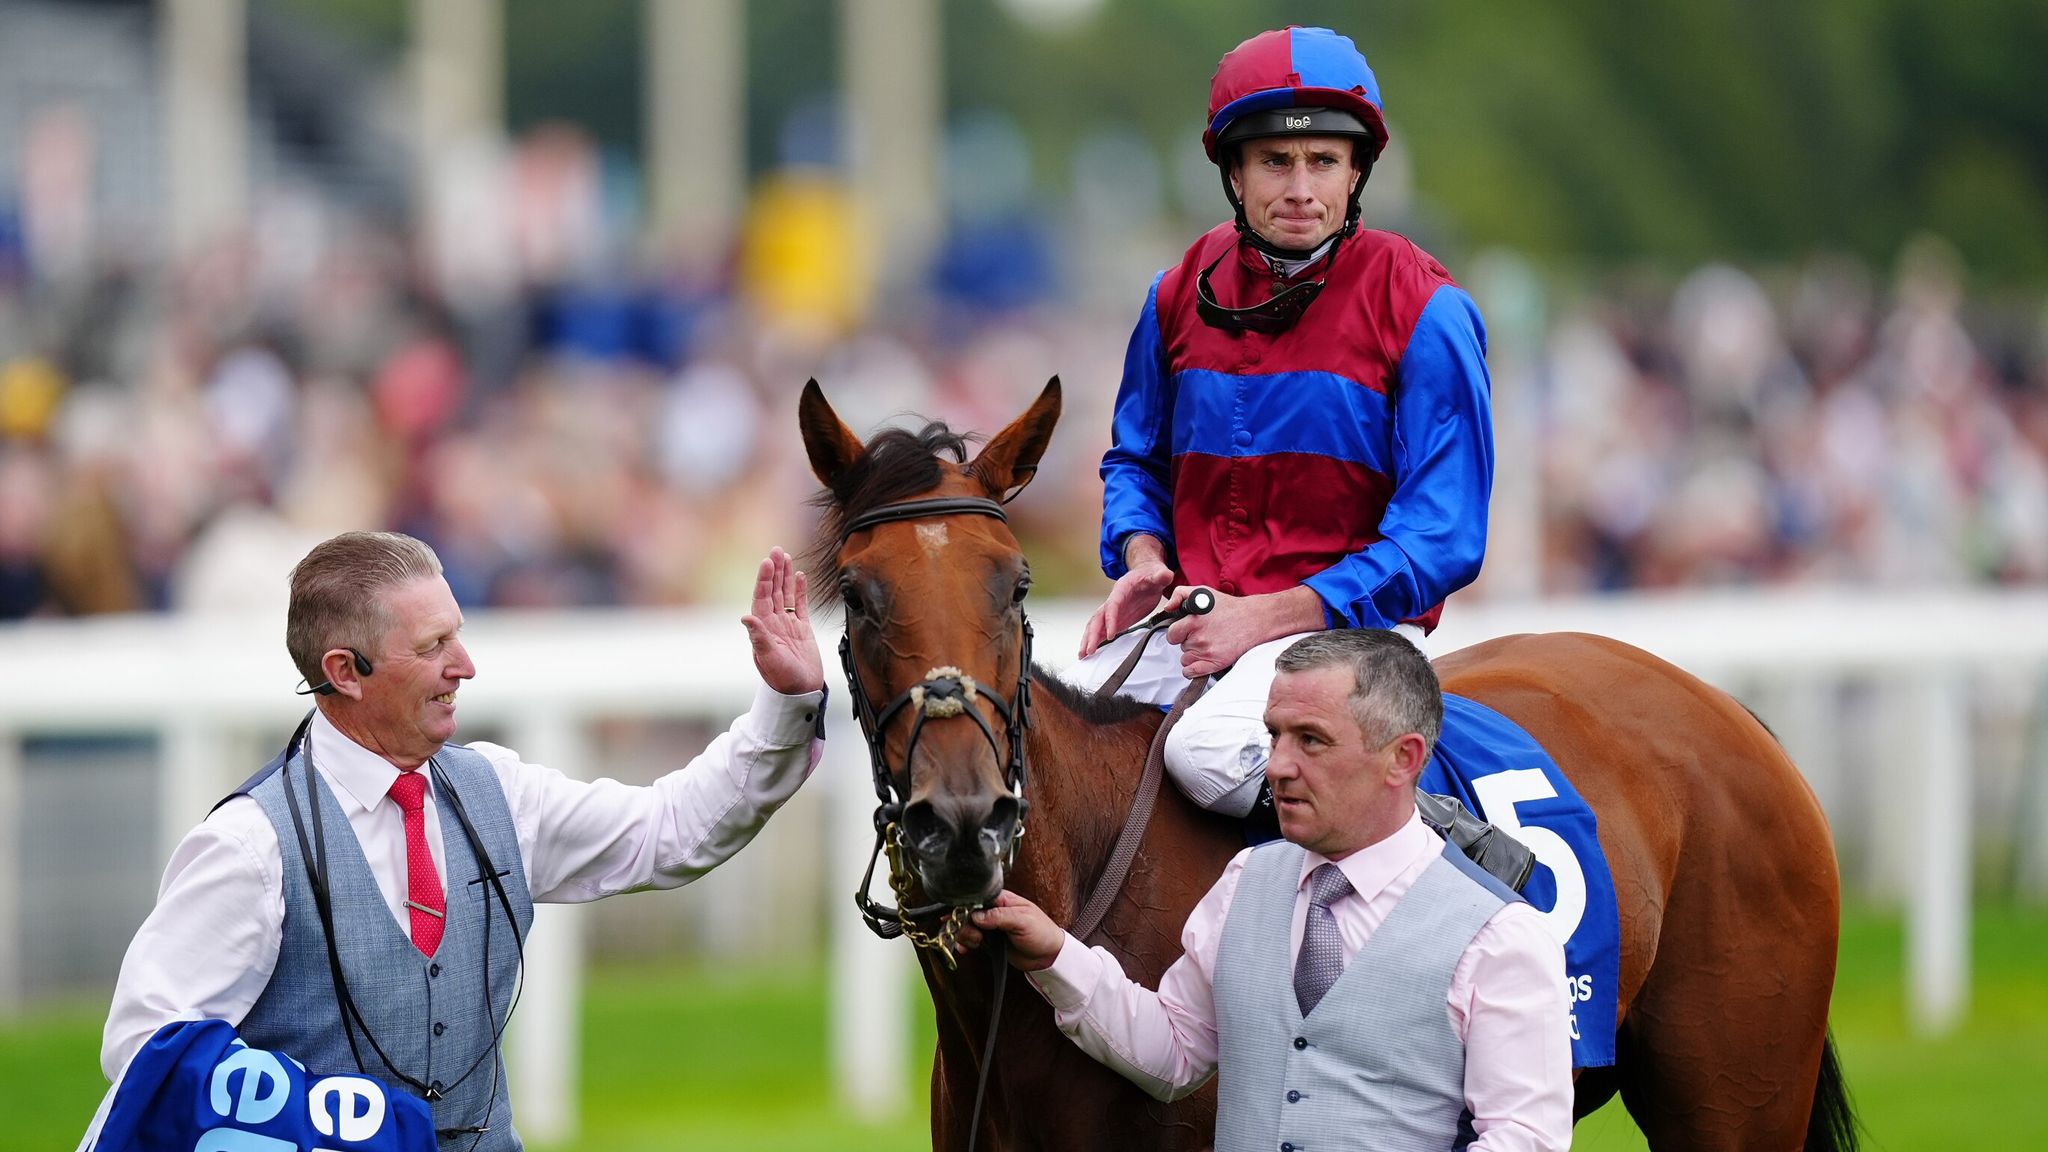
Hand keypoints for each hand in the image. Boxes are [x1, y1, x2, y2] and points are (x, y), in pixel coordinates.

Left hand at [741, 547, 824, 695]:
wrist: (801, 692)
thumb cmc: (783, 679)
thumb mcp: (769, 658)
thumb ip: (759, 637)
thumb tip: (745, 617)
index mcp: (763, 628)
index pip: (763, 597)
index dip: (764, 579)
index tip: (767, 562)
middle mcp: (773, 623)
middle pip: (774, 591)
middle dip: (774, 571)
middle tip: (776, 550)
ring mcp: (788, 625)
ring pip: (786, 594)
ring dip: (785, 576)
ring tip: (786, 557)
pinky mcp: (802, 630)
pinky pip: (801, 605)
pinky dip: (800, 590)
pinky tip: (800, 576)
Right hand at [959, 891, 1066, 970]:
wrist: (1048, 956)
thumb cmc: (1042, 932)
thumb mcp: (1023, 921)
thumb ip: (999, 916)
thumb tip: (976, 915)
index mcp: (1003, 900)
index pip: (977, 898)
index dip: (965, 907)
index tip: (960, 917)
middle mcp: (994, 911)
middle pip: (968, 913)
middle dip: (964, 924)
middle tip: (974, 935)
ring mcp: (991, 926)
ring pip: (967, 926)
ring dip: (965, 935)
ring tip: (975, 943)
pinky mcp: (989, 940)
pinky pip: (971, 939)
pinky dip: (965, 944)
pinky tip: (966, 949)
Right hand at [1079, 538, 1175, 657]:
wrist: (1148, 574)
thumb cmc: (1151, 574)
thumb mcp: (1159, 573)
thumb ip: (1161, 575)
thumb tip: (1165, 576)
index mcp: (1121, 589)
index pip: (1112, 606)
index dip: (1110, 620)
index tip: (1110, 635)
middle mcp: (1113, 600)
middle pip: (1098, 618)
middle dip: (1092, 634)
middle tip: (1089, 650)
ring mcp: (1114, 611)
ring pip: (1096, 625)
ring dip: (1089, 639)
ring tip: (1083, 655)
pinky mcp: (1118, 618)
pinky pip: (1104, 629)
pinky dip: (1096, 640)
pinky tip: (1092, 651)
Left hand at [1164, 585, 1325, 677]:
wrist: (1253, 620)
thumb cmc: (1229, 607)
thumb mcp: (1202, 592)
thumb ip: (1179, 594)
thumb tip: (1168, 608)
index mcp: (1193, 621)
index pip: (1172, 635)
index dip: (1179, 632)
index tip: (1188, 629)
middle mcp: (1199, 638)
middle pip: (1180, 647)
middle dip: (1188, 641)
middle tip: (1203, 635)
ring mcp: (1207, 652)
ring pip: (1185, 659)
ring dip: (1193, 654)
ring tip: (1207, 644)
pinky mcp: (1215, 663)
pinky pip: (1190, 672)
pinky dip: (1193, 669)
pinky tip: (1202, 659)